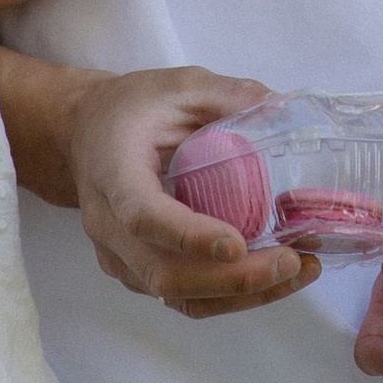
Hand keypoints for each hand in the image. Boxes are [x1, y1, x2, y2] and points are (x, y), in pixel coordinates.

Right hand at [62, 69, 316, 321]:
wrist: (84, 135)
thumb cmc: (129, 109)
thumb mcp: (178, 85)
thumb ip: (228, 94)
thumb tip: (282, 107)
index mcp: (114, 173)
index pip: (144, 217)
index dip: (189, 237)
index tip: (237, 244)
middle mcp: (109, 226)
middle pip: (164, 274)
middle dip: (232, 279)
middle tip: (292, 261)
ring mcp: (120, 257)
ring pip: (176, 296)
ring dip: (240, 295)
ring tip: (298, 271)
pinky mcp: (138, 272)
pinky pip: (182, 298)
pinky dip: (229, 295)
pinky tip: (274, 276)